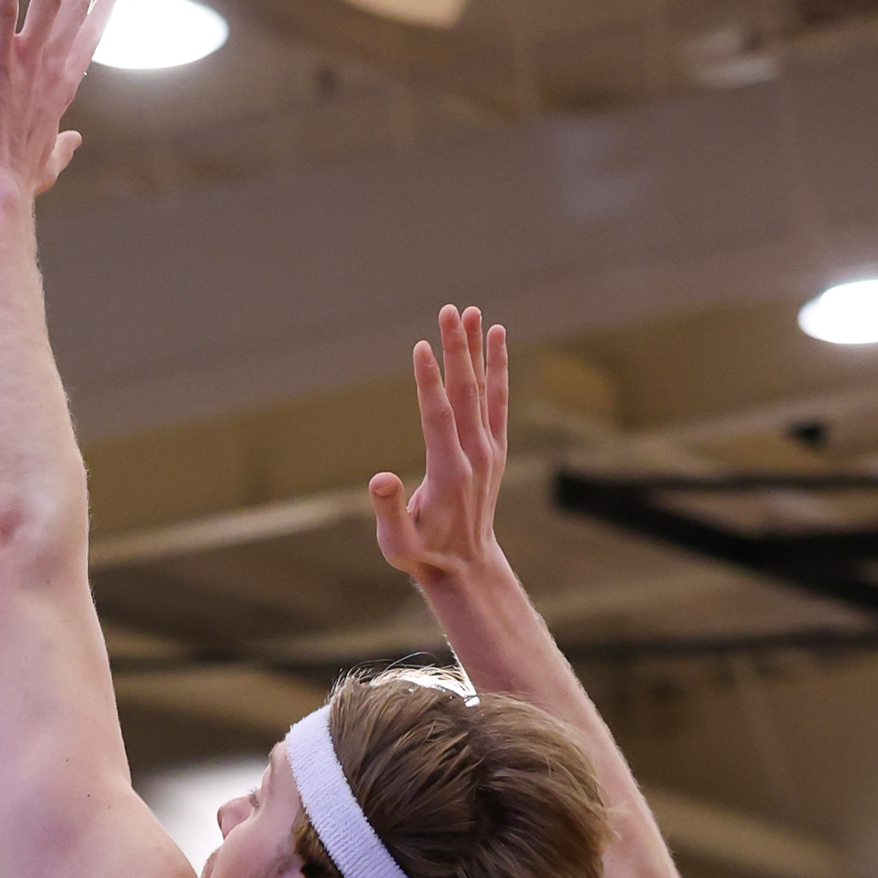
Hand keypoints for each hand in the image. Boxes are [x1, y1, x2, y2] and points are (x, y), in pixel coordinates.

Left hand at [0, 0, 113, 203]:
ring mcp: (26, 61)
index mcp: (59, 90)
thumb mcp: (46, 164)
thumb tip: (76, 140)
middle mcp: (50, 68)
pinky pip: (3, 11)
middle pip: (76, 9)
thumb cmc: (16, 184)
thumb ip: (62, 148)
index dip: (98, 15)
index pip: (85, 43)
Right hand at [368, 303, 507, 589]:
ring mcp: (488, 449)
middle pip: (465, 392)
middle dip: (457, 350)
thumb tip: (379, 479)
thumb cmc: (423, 554)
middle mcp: (474, 455)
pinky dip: (498, 368)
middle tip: (449, 310)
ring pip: (483, 390)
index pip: (439, 416)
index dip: (430, 380)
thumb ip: (389, 510)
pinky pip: (498, 400)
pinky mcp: (495, 448)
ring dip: (478, 349)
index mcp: (449, 472)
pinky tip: (495, 338)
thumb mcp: (396, 543)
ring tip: (473, 312)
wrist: (466, 567)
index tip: (423, 345)